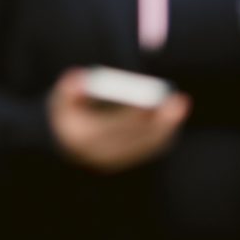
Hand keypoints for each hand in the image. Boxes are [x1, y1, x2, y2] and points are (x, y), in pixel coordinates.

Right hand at [48, 70, 189, 171]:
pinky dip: (162, 133)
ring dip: (166, 126)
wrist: (64, 145)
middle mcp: (103, 155)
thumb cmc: (65, 115)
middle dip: (160, 120)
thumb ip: (69, 88)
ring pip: (147, 145)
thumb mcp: (60, 101)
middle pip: (137, 138)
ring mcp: (117, 161)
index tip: (150, 103)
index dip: (135, 117)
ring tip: (180, 104)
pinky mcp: (127, 161)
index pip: (115, 129)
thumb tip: (82, 78)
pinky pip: (148, 148)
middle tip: (177, 100)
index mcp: (85, 140)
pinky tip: (172, 117)